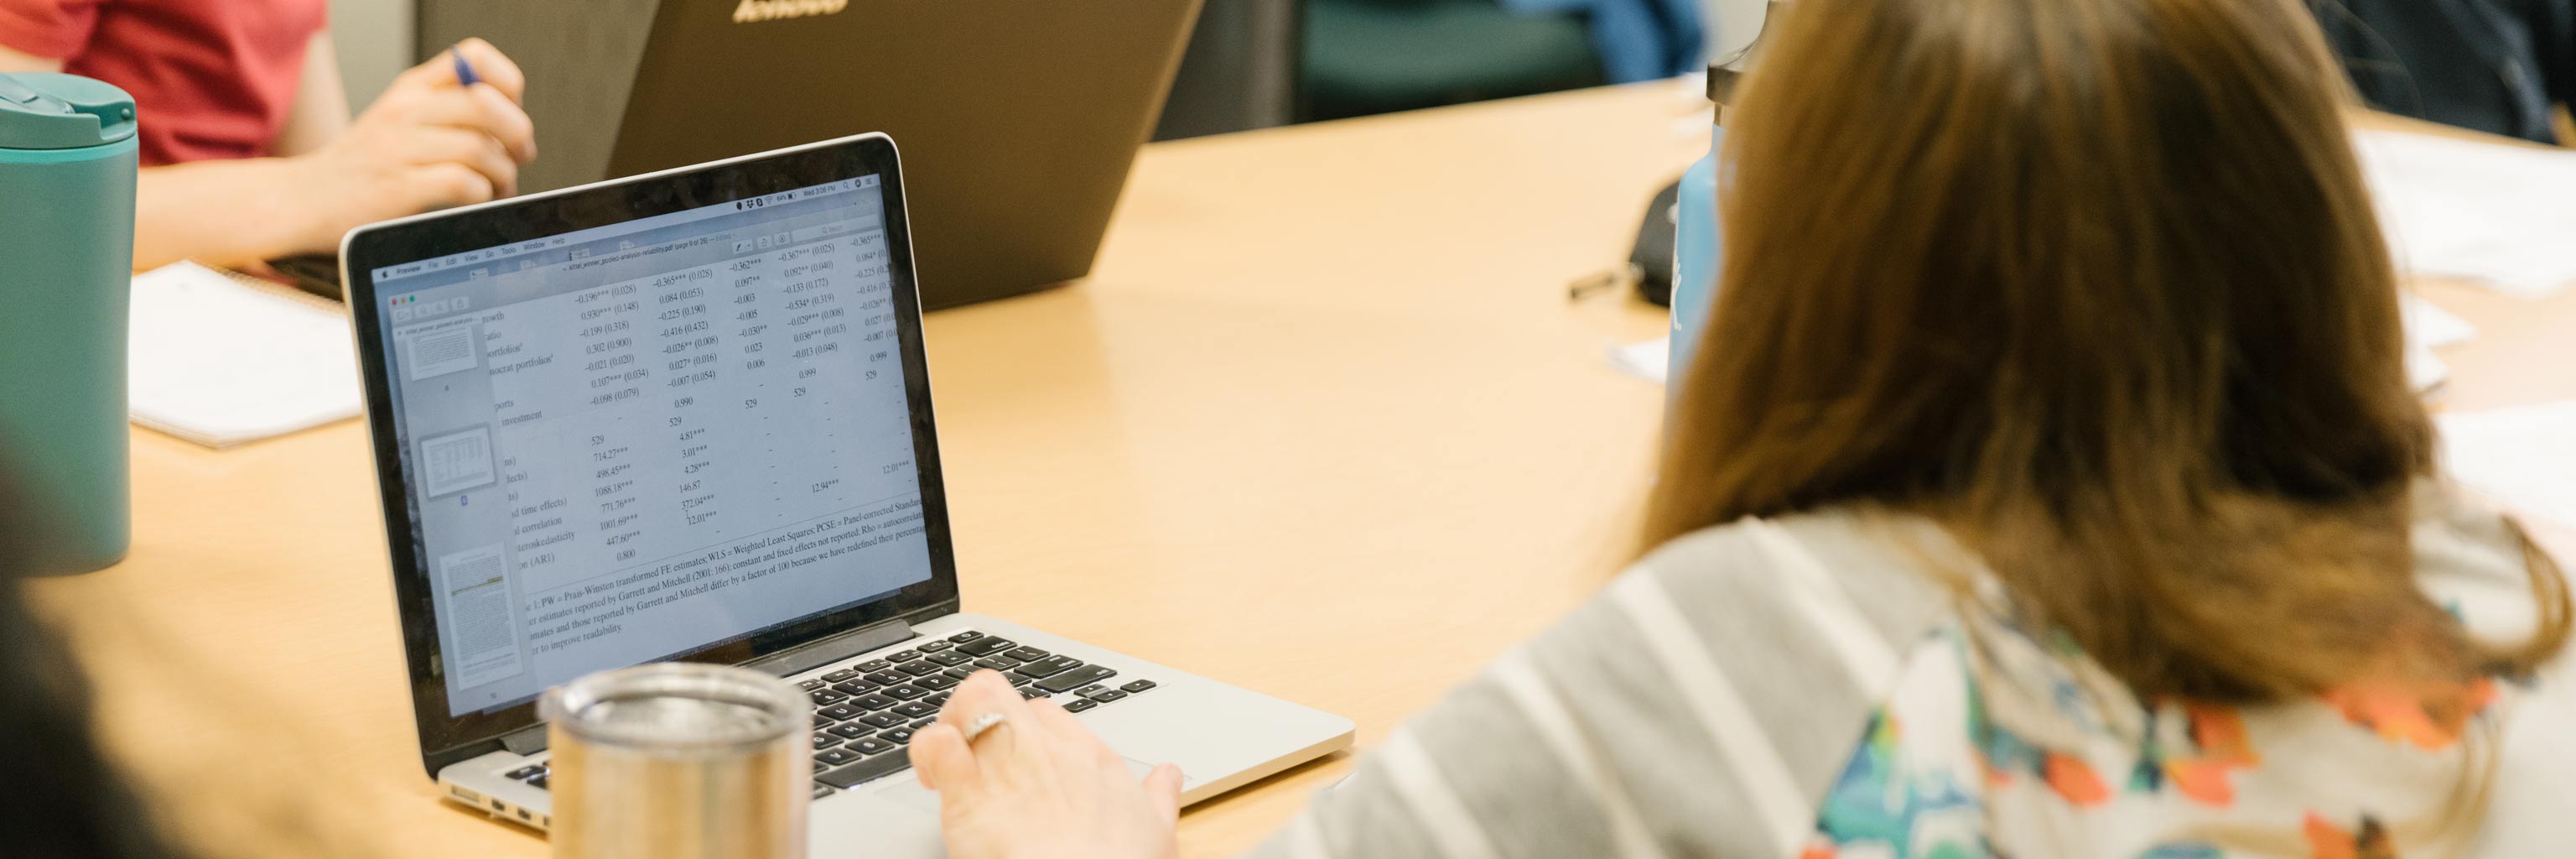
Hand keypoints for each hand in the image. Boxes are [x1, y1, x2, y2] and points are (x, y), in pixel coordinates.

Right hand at [284, 38, 535, 252]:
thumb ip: (448, 113)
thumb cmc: (361, 166)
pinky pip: (463, 183)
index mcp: (411, 88)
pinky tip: (476, 202)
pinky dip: (482, 195)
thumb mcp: (399, 122)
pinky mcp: (396, 187)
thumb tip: (514, 127)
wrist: (301, 200)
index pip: (475, 57)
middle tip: (519, 156)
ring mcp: (398, 147)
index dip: (508, 84)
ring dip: (504, 174)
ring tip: (498, 188)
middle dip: (518, 135)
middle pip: (488, 104)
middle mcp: (405, 110)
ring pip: (481, 148)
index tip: (512, 112)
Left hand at [913, 671, 1183, 858]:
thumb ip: (1160, 798)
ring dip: (950, 721)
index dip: (1023, 732)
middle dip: (979, 712)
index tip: (1016, 763)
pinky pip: (936, 742)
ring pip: (970, 700)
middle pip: (1005, 693)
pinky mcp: (969, 791)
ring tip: (944, 760)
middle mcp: (1048, 749)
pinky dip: (926, 750)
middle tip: (971, 752)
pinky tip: (928, 774)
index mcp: (1092, 758)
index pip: (1048, 714)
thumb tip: (1169, 775)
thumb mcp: (1157, 834)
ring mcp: (1008, 762)